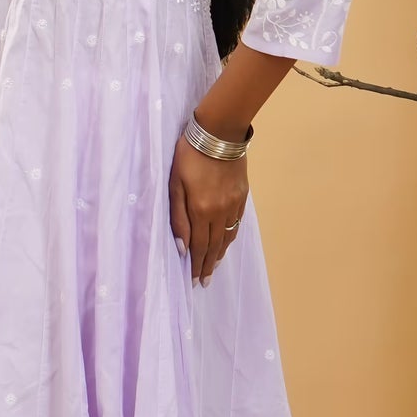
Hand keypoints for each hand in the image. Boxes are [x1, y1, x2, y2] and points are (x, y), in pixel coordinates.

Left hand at [169, 135, 248, 285]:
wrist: (219, 133)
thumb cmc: (189, 155)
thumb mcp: (175, 184)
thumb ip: (178, 217)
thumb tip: (182, 247)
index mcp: (201, 210)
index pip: (199, 246)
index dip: (196, 266)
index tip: (194, 281)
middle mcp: (220, 212)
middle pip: (214, 246)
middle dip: (207, 266)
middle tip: (204, 282)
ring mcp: (234, 205)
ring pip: (227, 237)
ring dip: (219, 254)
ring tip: (213, 267)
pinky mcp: (242, 196)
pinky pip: (236, 224)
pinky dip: (230, 238)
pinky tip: (225, 243)